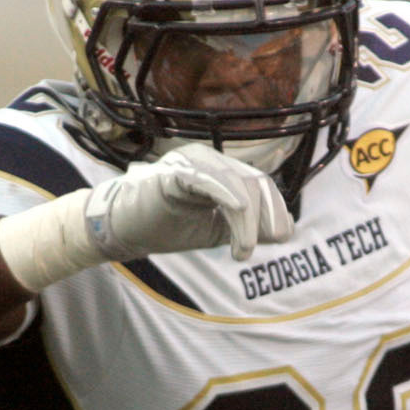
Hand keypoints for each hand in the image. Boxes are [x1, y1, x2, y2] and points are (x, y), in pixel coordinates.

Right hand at [85, 144, 291, 262]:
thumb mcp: (215, 230)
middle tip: (267, 244)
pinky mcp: (175, 173)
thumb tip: (286, 230)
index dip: (276, 209)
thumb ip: (247, 228)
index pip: (260, 183)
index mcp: (220, 170)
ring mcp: (191, 163)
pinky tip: (237, 215)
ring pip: (235, 182)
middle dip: (266, 215)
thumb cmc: (165, 227)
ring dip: (247, 219)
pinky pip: (208, 180)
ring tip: (243, 249)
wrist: (123, 231)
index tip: (280, 238)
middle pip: (253, 181)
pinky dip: (227, 198)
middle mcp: (208, 159)